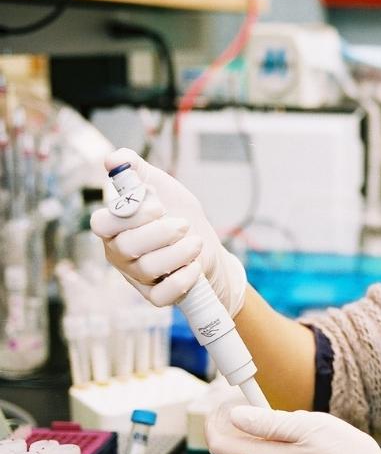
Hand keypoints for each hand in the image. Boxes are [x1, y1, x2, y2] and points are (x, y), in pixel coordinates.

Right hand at [90, 148, 246, 314]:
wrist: (206, 244)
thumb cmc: (177, 214)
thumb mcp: (161, 186)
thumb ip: (137, 169)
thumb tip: (113, 158)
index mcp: (115, 226)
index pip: (101, 223)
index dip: (129, 215)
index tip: (158, 207)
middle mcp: (120, 252)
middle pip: (127, 246)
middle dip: (161, 233)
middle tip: (184, 225)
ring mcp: (136, 276)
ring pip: (146, 269)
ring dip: (178, 253)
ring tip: (196, 242)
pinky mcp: (155, 295)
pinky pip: (161, 296)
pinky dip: (180, 281)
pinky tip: (194, 267)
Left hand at [205, 404, 380, 453]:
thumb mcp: (312, 427)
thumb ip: (271, 423)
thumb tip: (236, 415)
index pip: (220, 443)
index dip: (217, 420)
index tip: (229, 404)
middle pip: (243, 447)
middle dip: (256, 426)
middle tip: (280, 413)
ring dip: (274, 438)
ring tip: (306, 432)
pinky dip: (286, 451)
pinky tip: (311, 447)